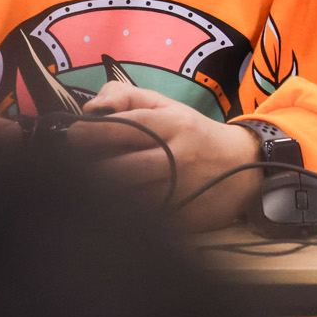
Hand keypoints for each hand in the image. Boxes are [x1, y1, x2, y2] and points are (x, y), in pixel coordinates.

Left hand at [68, 82, 261, 231]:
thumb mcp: (167, 106)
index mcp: (174, 125)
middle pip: (123, 168)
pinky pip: (143, 218)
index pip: (130, 126)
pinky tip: (111, 206)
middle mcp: (178, 157)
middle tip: (73, 166)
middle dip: (92, 169)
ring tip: (89, 187)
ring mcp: (180, 191)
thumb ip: (126, 98)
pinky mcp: (182, 219)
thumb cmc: (193, 133)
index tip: (72, 134)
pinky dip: (122, 213)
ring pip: (129, 198)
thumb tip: (91, 109)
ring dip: (104, 194)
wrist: (244, 166)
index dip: (96, 131)